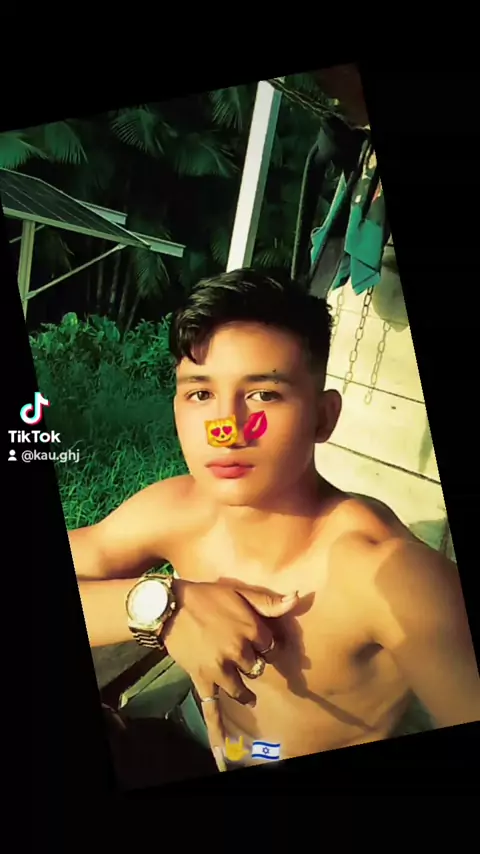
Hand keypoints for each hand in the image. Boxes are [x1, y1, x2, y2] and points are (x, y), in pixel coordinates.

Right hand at [161, 580, 297, 769]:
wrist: (170, 606)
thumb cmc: (206, 596)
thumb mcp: (239, 591)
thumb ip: (268, 601)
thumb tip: (297, 599)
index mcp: (251, 629)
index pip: (270, 646)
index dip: (264, 643)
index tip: (258, 640)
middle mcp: (239, 651)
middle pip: (256, 667)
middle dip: (251, 662)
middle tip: (242, 656)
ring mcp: (221, 668)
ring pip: (241, 687)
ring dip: (245, 691)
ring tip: (248, 696)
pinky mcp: (203, 679)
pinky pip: (211, 706)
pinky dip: (217, 729)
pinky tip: (222, 751)